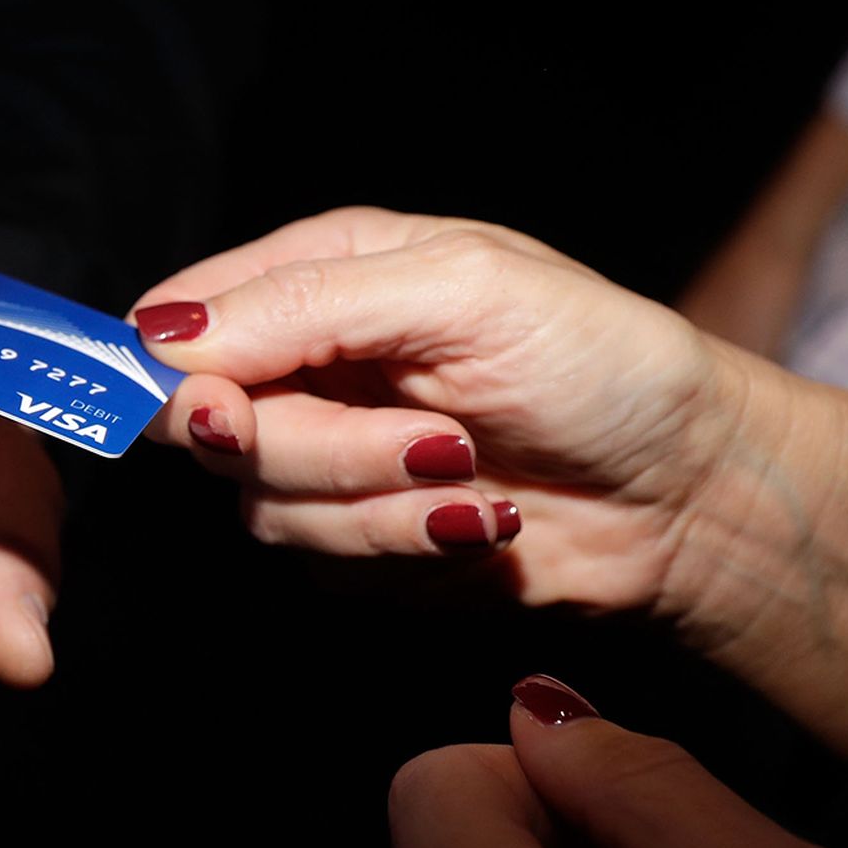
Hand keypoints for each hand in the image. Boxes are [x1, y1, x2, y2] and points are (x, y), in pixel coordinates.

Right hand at [135, 207, 731, 605]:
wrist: (691, 492)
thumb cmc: (603, 363)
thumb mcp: (463, 290)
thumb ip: (306, 304)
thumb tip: (156, 334)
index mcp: (320, 276)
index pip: (175, 322)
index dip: (176, 376)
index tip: (230, 414)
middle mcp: (306, 367)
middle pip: (207, 432)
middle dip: (325, 451)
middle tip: (437, 442)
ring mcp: (326, 461)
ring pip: (264, 512)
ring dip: (382, 510)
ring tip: (479, 480)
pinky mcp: (356, 545)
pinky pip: (323, 571)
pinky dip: (408, 555)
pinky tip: (482, 525)